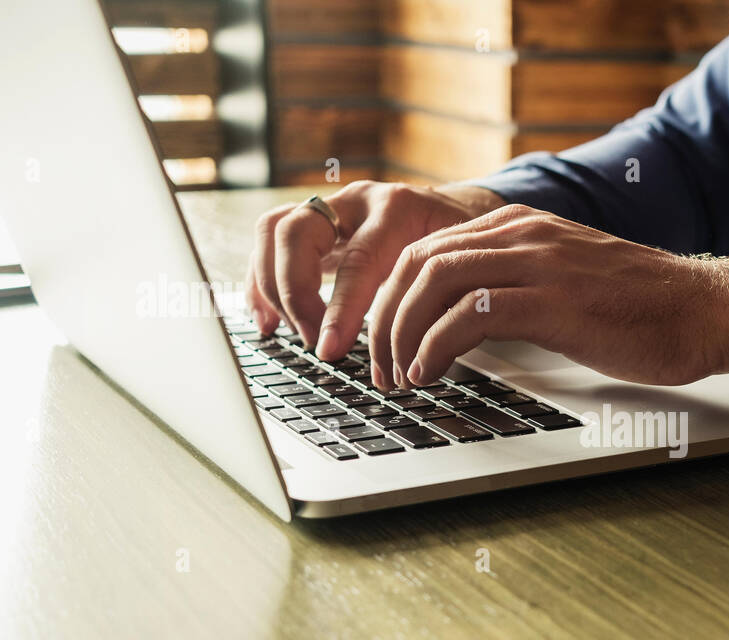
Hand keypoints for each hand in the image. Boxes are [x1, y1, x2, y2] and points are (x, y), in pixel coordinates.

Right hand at [245, 181, 503, 355]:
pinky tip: (269, 322)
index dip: (339, 310)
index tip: (328, 350)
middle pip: (297, 233)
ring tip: (293, 332)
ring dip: (273, 286)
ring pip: (273, 230)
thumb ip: (442, 294)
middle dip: (294, 293)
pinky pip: (269, 241)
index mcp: (397, 209)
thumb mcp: (465, 262)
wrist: (463, 210)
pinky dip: (262, 282)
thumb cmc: (465, 244)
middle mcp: (357, 200)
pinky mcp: (314, 222)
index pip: (355, 260)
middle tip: (313, 340)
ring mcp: (330, 207)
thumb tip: (424, 350)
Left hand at [369, 204, 728, 390]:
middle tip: (380, 367)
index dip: (392, 297)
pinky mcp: (554, 302)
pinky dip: (435, 346)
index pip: (428, 248)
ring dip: (402, 334)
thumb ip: (519, 282)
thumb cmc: (644, 308)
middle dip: (384, 319)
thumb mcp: (568, 278)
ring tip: (400, 375)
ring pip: (434, 283)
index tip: (386, 341)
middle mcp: (524, 234)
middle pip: (417, 262)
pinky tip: (432, 372)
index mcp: (521, 226)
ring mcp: (539, 264)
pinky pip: (470, 315)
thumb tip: (469, 319)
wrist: (704, 310)